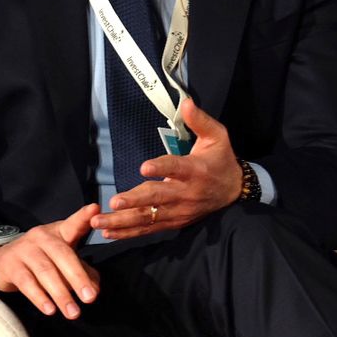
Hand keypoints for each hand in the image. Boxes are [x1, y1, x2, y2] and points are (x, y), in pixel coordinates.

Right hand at [0, 203, 101, 318]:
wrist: (1, 261)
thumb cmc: (40, 259)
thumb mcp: (62, 261)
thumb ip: (82, 271)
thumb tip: (95, 289)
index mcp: (59, 232)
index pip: (73, 223)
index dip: (84, 216)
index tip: (95, 209)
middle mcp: (42, 237)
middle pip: (62, 254)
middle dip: (78, 277)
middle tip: (90, 298)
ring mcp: (25, 250)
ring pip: (46, 272)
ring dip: (61, 294)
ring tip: (73, 313)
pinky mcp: (11, 266)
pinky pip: (27, 282)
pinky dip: (39, 297)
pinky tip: (50, 310)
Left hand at [93, 96, 242, 239]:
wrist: (234, 190)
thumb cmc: (221, 159)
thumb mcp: (217, 136)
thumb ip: (200, 121)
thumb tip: (186, 103)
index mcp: (196, 170)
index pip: (176, 168)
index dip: (161, 168)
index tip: (144, 167)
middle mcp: (186, 193)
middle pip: (158, 197)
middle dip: (135, 201)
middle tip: (114, 201)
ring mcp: (179, 211)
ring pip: (149, 217)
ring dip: (123, 221)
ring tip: (101, 222)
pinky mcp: (174, 222)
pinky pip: (149, 229)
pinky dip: (129, 232)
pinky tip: (109, 233)